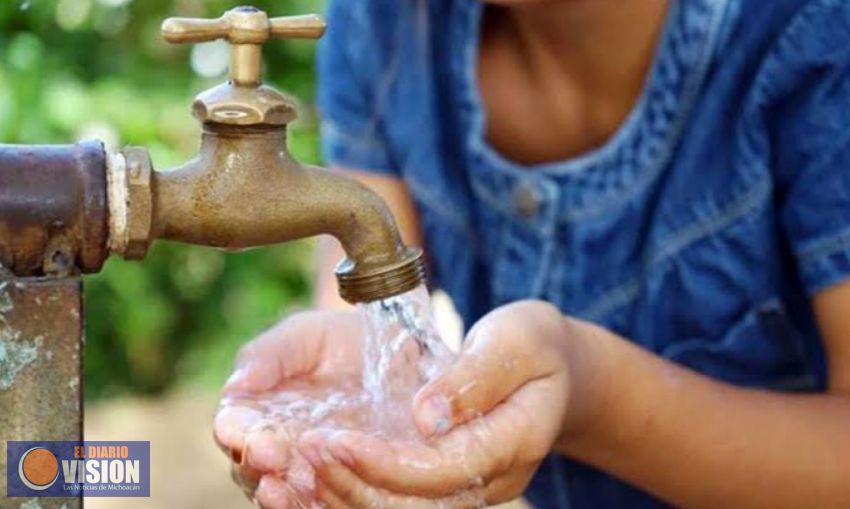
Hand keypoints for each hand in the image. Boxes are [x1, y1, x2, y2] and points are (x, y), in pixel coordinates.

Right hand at [214, 310, 365, 507]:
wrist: (393, 351)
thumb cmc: (338, 340)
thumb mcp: (305, 336)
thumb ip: (270, 355)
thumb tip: (235, 385)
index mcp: (254, 412)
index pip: (234, 428)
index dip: (239, 433)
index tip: (254, 434)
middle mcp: (273, 448)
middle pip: (252, 467)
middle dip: (259, 465)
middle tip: (273, 458)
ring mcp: (306, 470)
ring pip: (284, 492)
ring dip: (285, 494)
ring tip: (287, 486)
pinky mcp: (342, 484)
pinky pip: (324, 503)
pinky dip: (318, 504)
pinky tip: (322, 500)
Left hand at [297, 301, 610, 507]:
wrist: (552, 370)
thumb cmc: (533, 345)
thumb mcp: (516, 341)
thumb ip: (475, 377)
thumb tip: (425, 416)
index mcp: (513, 442)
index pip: (443, 470)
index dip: (385, 464)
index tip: (334, 440)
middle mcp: (490, 478)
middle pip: (415, 505)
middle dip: (352, 486)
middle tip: (302, 453)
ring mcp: (468, 487)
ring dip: (343, 497)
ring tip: (294, 470)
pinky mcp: (444, 483)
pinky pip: (395, 501)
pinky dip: (351, 493)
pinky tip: (310, 478)